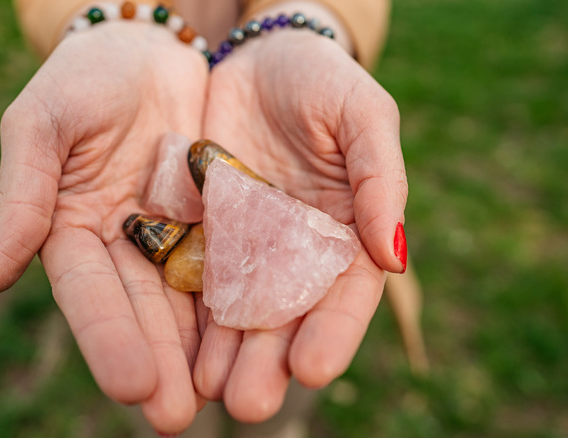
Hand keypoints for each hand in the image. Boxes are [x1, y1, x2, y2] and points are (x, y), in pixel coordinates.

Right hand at [0, 22, 208, 433]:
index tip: (129, 386)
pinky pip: (233, 261)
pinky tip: (260, 338)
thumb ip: (20, 197)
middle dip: (160, 363)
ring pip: (189, 300)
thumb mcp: (40, 124)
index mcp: (72, 230)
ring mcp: (172, 236)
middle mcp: (124, 245)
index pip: (88, 293)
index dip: (107, 338)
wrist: (146, 47)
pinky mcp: (217, 219)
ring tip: (225, 396)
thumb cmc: (82, 77)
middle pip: (142, 310)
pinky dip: (243, 299)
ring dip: (204, 350)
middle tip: (177, 417)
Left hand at [194, 29, 406, 421]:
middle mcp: (294, 252)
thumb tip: (395, 256)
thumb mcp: (361, 114)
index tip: (314, 369)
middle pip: (285, 317)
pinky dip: (183, 315)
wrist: (257, 56)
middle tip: (248, 404)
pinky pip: (189, 276)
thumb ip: (380, 179)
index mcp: (343, 233)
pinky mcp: (198, 231)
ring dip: (221, 355)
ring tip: (204, 392)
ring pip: (234, 310)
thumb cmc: (321, 80)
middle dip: (268, 362)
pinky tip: (172, 349)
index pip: (345, 294)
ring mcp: (243, 246)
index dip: (333, 332)